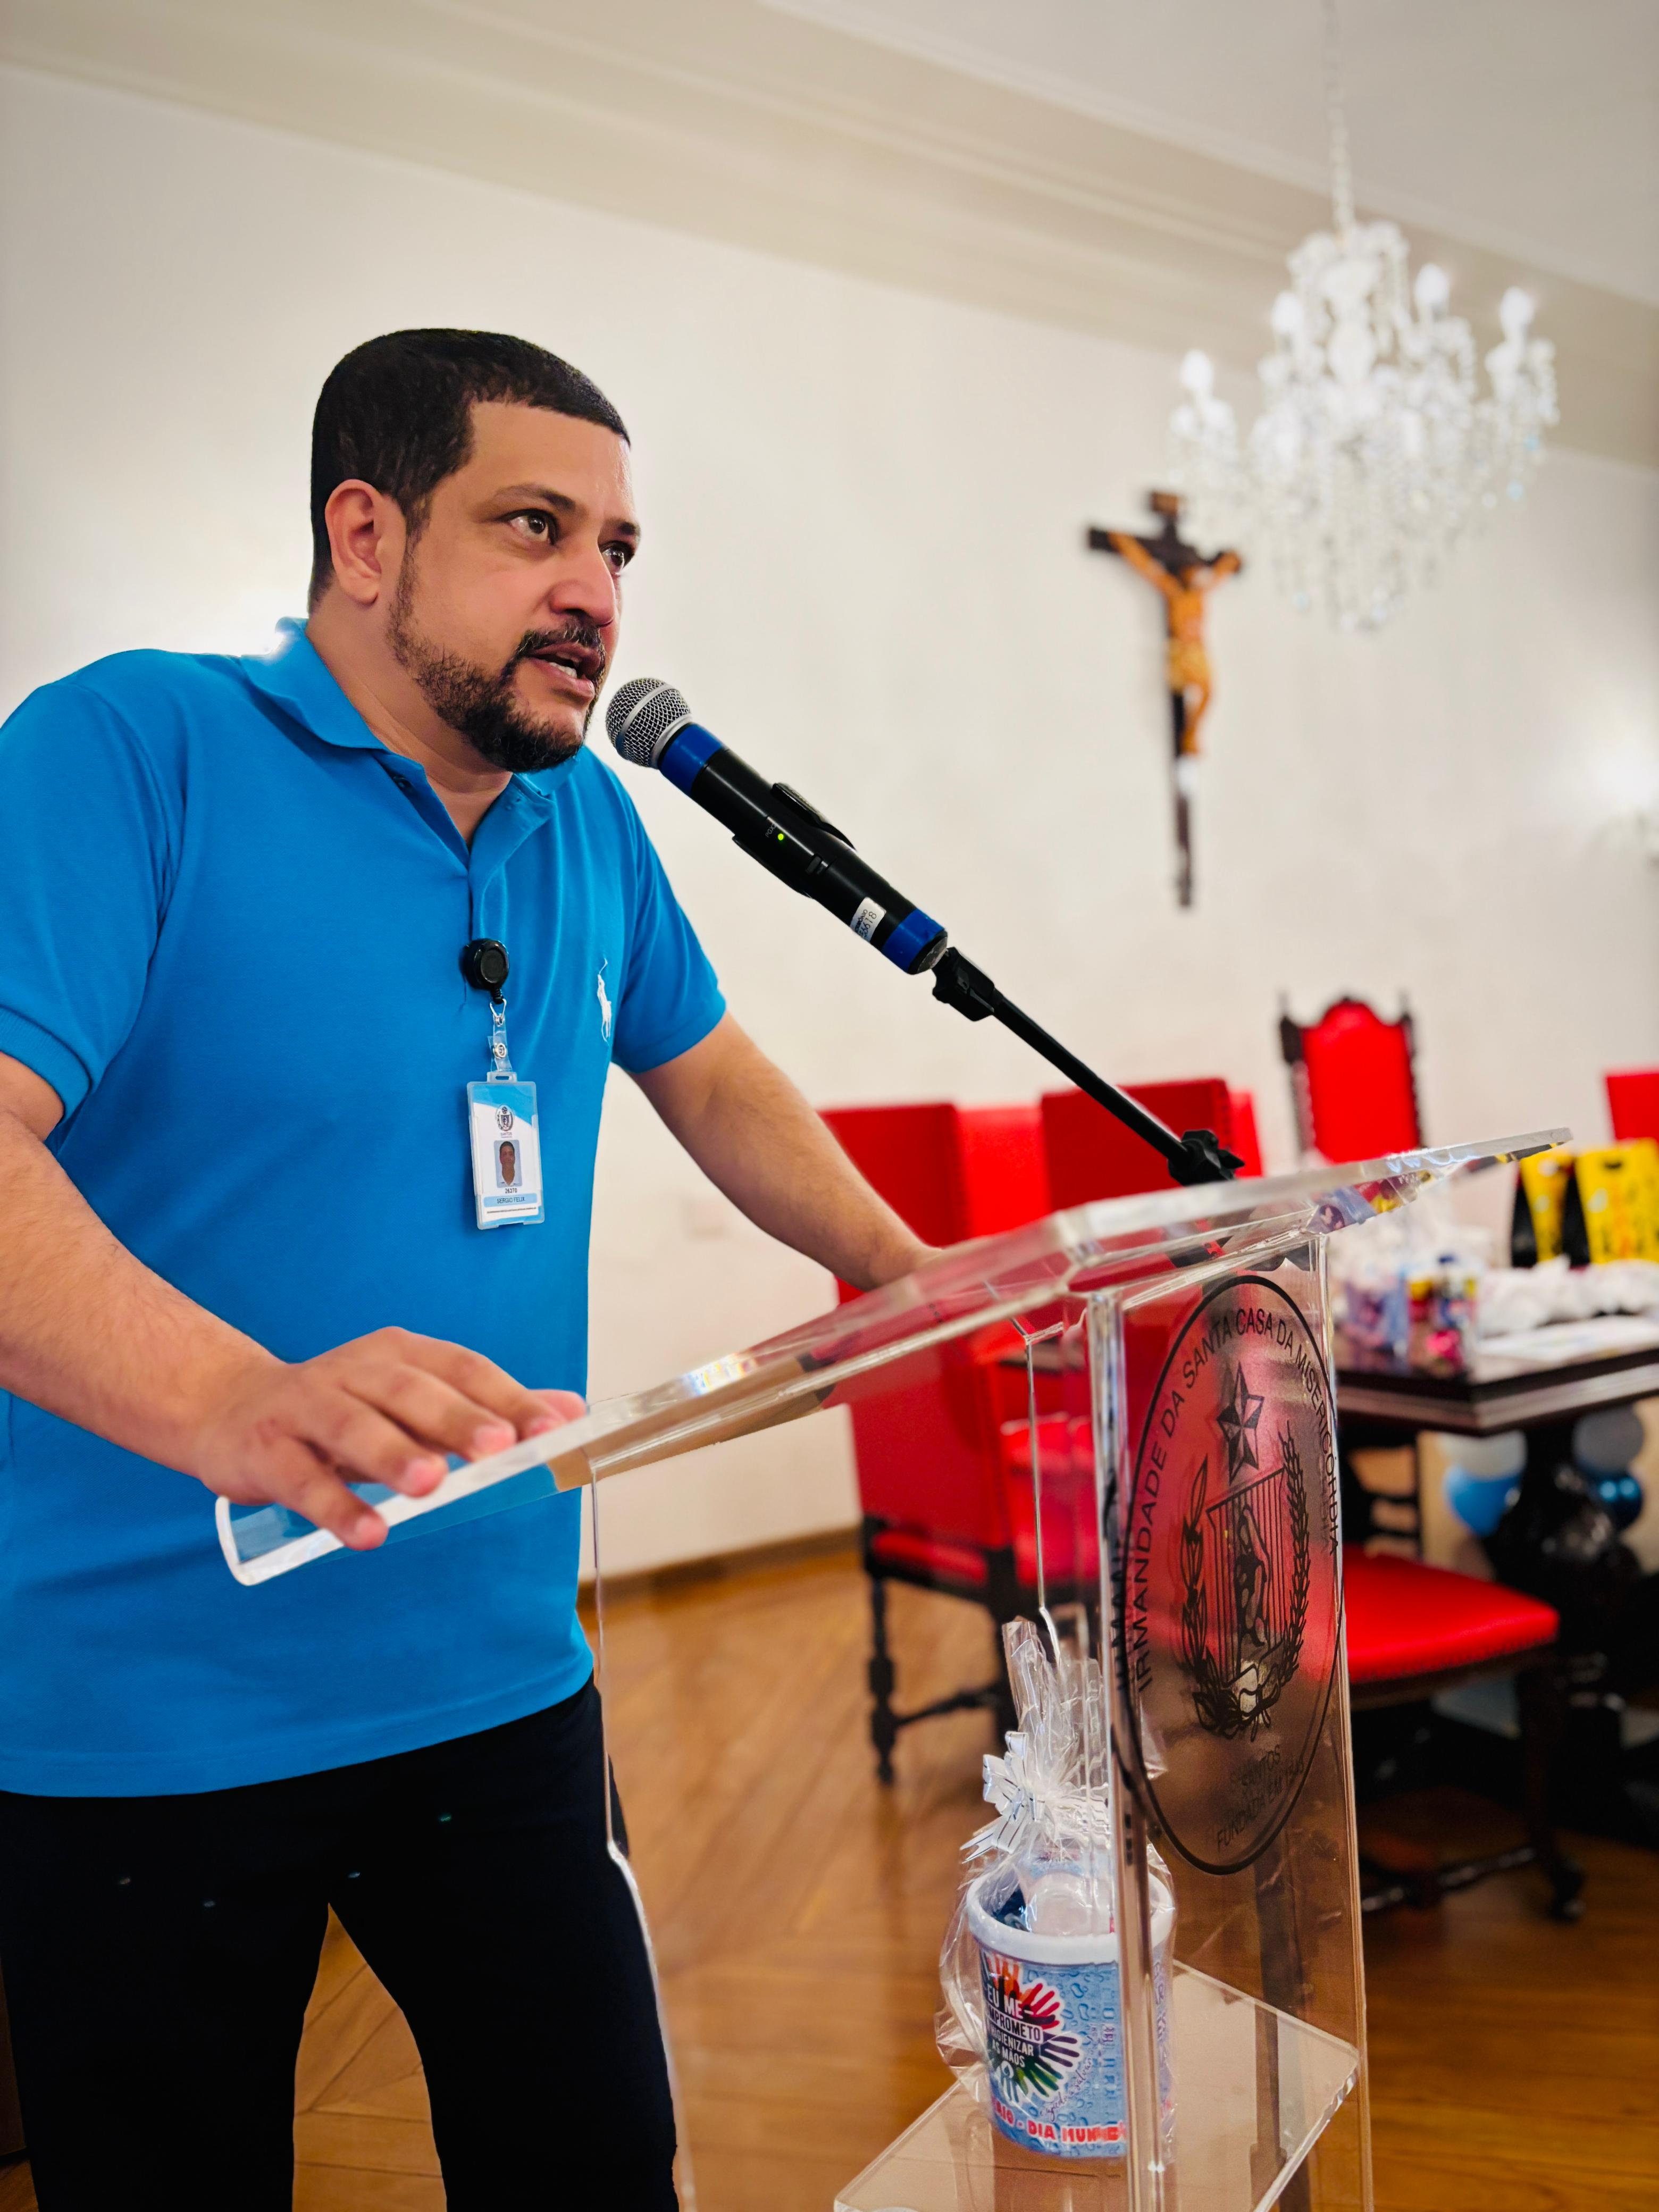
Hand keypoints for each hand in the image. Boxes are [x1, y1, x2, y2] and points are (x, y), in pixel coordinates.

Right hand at [184, 1328, 584, 1549]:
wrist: (230, 1410)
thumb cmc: (343, 1410)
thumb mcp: (414, 1400)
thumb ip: (487, 1407)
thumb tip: (572, 1411)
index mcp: (399, 1355)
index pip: (462, 1369)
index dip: (507, 1396)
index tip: (552, 1428)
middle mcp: (354, 1372)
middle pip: (410, 1391)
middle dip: (456, 1419)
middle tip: (496, 1446)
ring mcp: (307, 1408)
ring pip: (353, 1427)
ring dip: (393, 1455)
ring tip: (431, 1484)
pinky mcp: (267, 1452)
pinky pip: (303, 1479)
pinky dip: (335, 1506)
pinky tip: (368, 1533)